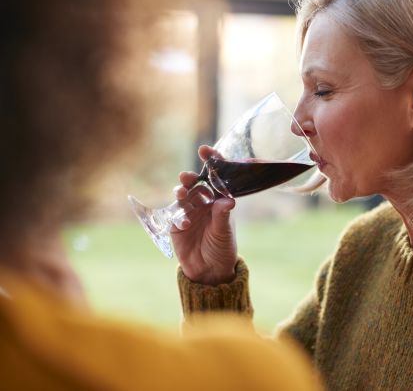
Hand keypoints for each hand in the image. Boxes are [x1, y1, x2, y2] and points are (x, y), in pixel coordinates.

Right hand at [171, 145, 237, 285]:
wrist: (210, 270)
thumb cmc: (223, 247)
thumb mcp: (224, 232)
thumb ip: (223, 216)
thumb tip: (228, 200)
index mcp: (218, 199)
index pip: (214, 177)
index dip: (210, 162)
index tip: (205, 150)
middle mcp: (202, 203)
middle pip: (194, 184)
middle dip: (190, 177)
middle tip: (187, 176)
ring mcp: (188, 212)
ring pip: (182, 196)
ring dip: (181, 192)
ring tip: (182, 192)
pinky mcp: (176, 225)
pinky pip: (175, 216)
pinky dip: (179, 217)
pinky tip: (185, 223)